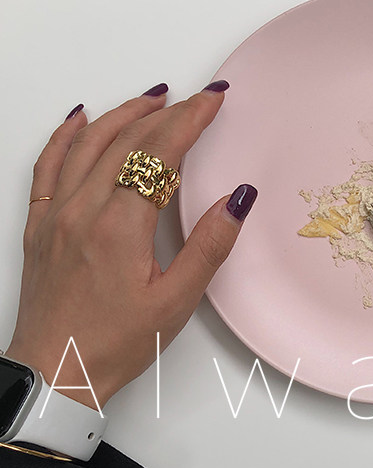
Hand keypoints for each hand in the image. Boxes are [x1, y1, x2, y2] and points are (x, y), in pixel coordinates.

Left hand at [6, 81, 256, 409]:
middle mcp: (82, 210)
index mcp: (118, 228)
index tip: (212, 100)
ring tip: (153, 98)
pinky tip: (80, 118)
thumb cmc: (114, 343)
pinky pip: (49, 164)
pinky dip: (66, 135)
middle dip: (167, 112)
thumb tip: (236, 200)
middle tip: (196, 97)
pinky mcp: (40, 224)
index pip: (159, 155)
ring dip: (123, 114)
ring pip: (88, 144)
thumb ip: (208, 246)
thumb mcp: (175, 302)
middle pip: (127, 141)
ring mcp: (55, 213)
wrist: (56, 370)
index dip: (189, 121)